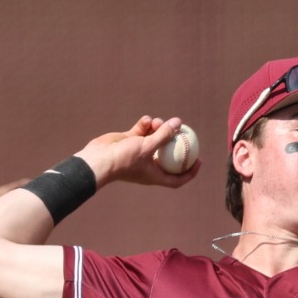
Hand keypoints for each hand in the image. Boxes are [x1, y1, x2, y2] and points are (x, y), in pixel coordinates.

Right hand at [74, 116, 198, 188]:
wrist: (99, 159)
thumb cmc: (123, 160)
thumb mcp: (147, 147)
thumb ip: (163, 135)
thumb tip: (178, 123)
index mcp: (154, 175)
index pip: (177, 178)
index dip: (190, 172)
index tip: (199, 160)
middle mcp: (148, 165)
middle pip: (167, 155)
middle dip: (174, 142)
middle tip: (183, 131)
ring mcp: (138, 153)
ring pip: (154, 139)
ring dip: (157, 129)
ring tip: (157, 121)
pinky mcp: (129, 142)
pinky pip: (141, 132)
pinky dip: (144, 125)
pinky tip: (146, 119)